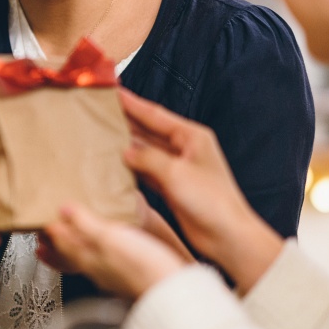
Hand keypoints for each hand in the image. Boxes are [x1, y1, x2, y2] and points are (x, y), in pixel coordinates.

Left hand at [38, 203, 186, 299]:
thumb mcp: (110, 238)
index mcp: (88, 260)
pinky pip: (107, 259)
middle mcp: (98, 269)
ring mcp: (114, 274)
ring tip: (73, 234)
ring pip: (88, 257)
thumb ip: (86, 224)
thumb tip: (63, 210)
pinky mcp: (131, 274)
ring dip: (77, 245)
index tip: (42, 218)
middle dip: (58, 241)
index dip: (51, 231)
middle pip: (71, 253)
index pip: (61, 244)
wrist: (172, 293)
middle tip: (46, 230)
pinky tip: (111, 243)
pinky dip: (101, 248)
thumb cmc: (144, 269)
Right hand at [119, 88, 281, 292]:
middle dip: (126, 121)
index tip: (114, 92)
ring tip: (103, 136)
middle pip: (149, 130)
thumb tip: (126, 151)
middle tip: (102, 112)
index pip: (155, 114)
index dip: (132, 103)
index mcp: (192, 136)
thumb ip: (148, 158)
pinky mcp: (172, 187)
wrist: (227, 236)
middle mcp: (185, 149)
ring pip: (146, 151)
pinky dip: (132, 167)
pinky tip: (116, 164)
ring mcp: (178, 168)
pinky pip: (146, 171)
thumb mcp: (176, 173)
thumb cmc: (212, 202)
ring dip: (126, 145)